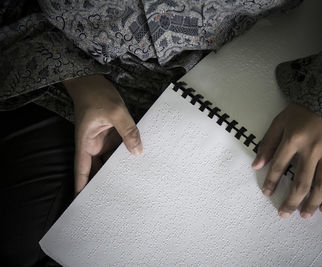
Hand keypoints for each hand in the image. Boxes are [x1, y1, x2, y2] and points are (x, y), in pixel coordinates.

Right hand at [63, 74, 142, 194]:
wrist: (92, 81)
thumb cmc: (97, 95)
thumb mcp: (116, 111)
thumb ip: (128, 131)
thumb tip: (138, 151)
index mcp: (86, 143)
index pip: (82, 170)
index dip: (82, 187)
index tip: (83, 204)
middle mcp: (93, 146)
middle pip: (96, 170)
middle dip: (104, 183)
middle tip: (116, 201)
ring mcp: (102, 141)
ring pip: (109, 161)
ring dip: (118, 171)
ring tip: (130, 186)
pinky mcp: (111, 136)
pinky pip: (118, 150)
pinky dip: (125, 157)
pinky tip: (137, 164)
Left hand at [252, 103, 321, 218]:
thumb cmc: (301, 111)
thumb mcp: (279, 122)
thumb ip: (267, 144)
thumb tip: (256, 165)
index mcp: (293, 139)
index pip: (279, 167)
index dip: (271, 182)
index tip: (267, 194)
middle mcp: (312, 149)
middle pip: (301, 183)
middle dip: (291, 202)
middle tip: (284, 214)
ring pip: (321, 185)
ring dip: (312, 203)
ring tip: (305, 215)